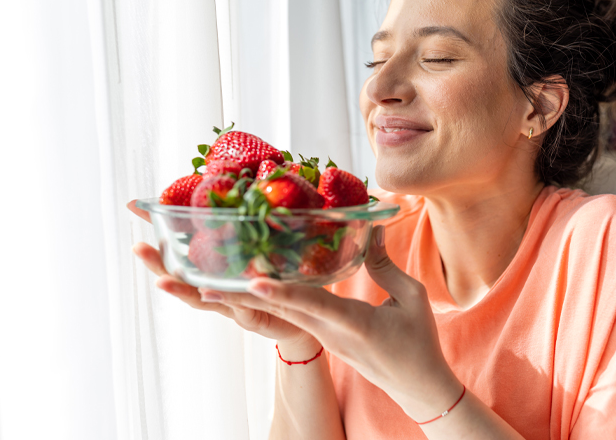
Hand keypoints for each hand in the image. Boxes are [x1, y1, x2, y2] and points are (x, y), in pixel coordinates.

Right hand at [127, 200, 315, 351]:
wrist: (308, 320)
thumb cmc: (283, 282)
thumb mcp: (269, 248)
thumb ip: (256, 224)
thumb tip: (247, 184)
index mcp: (218, 271)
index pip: (183, 248)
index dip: (162, 227)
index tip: (134, 207)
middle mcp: (220, 291)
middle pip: (183, 278)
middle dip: (159, 264)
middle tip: (138, 248)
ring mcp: (237, 308)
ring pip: (206, 300)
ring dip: (184, 290)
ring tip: (163, 281)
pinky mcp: (259, 320)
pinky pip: (246, 311)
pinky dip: (238, 302)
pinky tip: (230, 293)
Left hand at [224, 225, 462, 421]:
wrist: (416, 386)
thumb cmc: (419, 342)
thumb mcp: (412, 298)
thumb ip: (385, 265)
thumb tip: (370, 229)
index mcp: (352, 325)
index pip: (311, 305)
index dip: (281, 292)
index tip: (252, 284)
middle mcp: (328, 332)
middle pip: (277, 310)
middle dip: (237, 298)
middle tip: (197, 285)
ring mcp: (321, 336)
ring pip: (277, 313)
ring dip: (240, 299)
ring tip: (202, 287)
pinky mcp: (321, 336)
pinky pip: (288, 315)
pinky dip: (264, 300)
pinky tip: (241, 289)